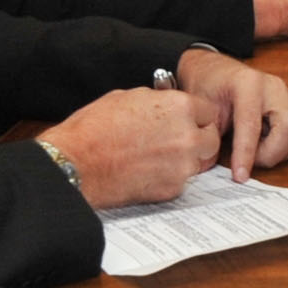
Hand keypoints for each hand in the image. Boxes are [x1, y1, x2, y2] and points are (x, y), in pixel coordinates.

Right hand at [35, 83, 220, 205]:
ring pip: (198, 162)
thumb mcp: (127, 97)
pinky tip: (147, 171)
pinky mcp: (171, 189)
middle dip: (199, 139)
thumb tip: (165, 102)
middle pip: (211, 139)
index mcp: (179, 107)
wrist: (76, 163)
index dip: (196, 116)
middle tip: (181, 140)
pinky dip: (169, 177)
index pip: (208, 111)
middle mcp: (187, 136)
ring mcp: (181, 166)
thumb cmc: (94, 129)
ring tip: (158, 156)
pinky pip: (180, 181)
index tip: (189, 120)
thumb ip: (157, 101)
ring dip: (185, 159)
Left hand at [170, 51, 287, 173]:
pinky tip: (270, 144)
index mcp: (247, 83)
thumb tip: (212, 167)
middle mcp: (274, 86)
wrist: (215, 72)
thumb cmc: (207, 90)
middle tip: (250, 160)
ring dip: (284, 151)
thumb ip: (210, 136)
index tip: (240, 177)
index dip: (246, 155)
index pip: (252, 125)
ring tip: (260, 149)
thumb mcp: (203, 112)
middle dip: (272, 153)